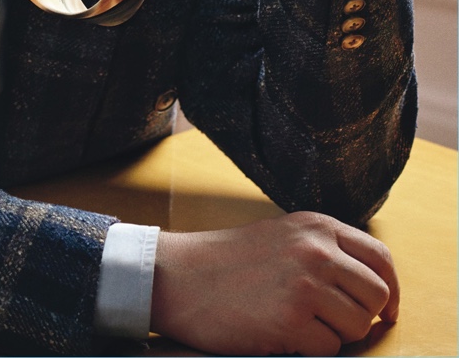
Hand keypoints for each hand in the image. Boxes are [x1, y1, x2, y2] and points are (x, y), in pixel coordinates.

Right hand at [150, 211, 398, 356]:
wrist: (181, 276)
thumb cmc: (227, 261)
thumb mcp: (281, 235)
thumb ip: (323, 248)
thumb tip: (369, 286)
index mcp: (316, 225)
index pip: (380, 257)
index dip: (390, 289)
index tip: (386, 309)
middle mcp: (316, 249)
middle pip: (377, 295)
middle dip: (363, 317)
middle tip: (336, 325)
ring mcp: (305, 283)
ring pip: (358, 326)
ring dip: (335, 335)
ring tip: (300, 325)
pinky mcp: (292, 319)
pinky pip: (329, 349)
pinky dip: (310, 350)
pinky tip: (282, 333)